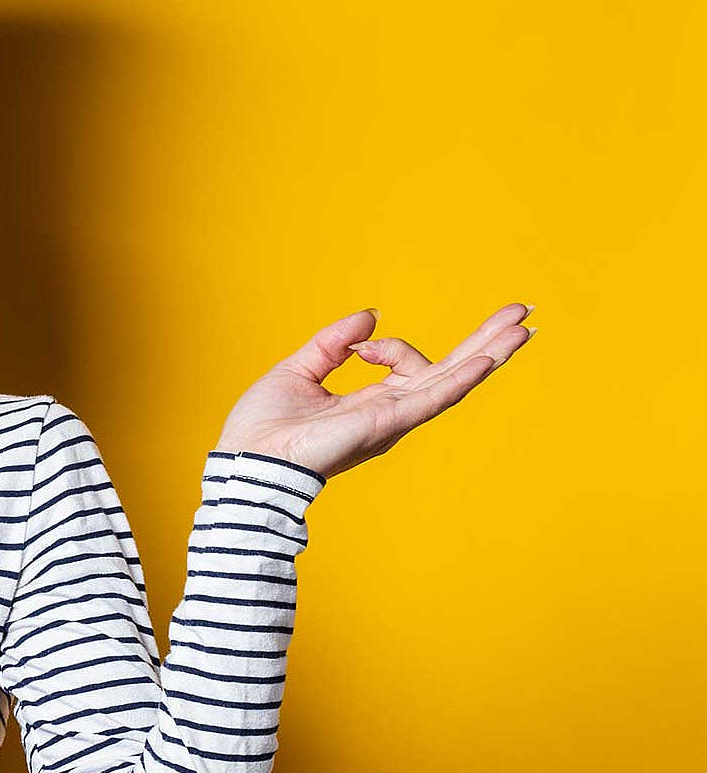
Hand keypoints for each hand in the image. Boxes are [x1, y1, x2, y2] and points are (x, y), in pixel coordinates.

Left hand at [212, 302, 536, 480]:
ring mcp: (393, 419)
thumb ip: (333, 343)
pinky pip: (430, 399)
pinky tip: (488, 360)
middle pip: (449, 371)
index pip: (409, 364)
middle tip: (522, 312)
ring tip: (524, 326)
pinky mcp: (386, 425)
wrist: (247, 459)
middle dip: (485, 341)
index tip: (359, 343)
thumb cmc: (264, 427)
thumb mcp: (298, 370)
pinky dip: (459, 379)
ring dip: (488, 352)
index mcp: (372, 402)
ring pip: (451, 380)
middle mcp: (391, 412)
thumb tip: (370, 314)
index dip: (389, 344)